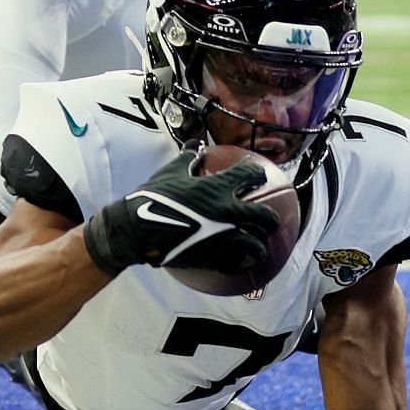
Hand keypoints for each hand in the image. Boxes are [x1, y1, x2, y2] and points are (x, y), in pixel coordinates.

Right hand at [83, 150, 277, 275]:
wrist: (138, 230)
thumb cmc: (154, 197)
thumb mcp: (171, 172)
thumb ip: (188, 158)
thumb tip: (194, 145)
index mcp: (218, 188)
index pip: (250, 176)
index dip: (258, 175)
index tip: (258, 177)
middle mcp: (227, 213)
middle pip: (265, 217)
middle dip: (271, 219)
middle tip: (269, 220)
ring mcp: (222, 238)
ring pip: (256, 247)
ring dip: (259, 247)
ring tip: (257, 248)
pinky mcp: (213, 259)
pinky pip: (235, 264)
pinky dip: (239, 263)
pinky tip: (238, 262)